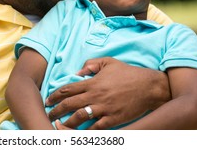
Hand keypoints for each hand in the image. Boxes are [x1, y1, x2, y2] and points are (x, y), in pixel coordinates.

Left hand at [46, 57, 169, 128]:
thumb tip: (79, 71)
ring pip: (79, 117)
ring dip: (66, 122)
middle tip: (49, 114)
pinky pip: (95, 128)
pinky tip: (78, 134)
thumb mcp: (108, 62)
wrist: (148, 86)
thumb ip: (92, 64)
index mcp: (93, 83)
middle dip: (56, 110)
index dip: (55, 95)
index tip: (48, 100)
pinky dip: (85, 132)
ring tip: (59, 125)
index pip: (68, 89)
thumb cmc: (128, 73)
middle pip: (69, 104)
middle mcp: (95, 96)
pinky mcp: (113, 119)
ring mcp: (104, 108)